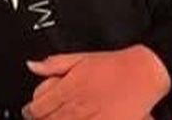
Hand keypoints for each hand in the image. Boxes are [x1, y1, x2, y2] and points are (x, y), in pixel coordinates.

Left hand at [23, 46, 169, 118]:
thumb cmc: (113, 65)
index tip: (30, 110)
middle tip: (40, 118)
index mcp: (68, 88)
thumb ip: (54, 64)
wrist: (142, 74)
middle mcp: (76, 107)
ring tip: (56, 119)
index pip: (38, 107)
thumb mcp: (80, 57)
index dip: (30, 111)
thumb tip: (32, 65)